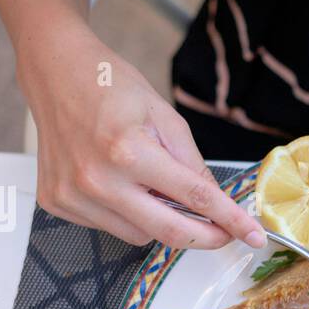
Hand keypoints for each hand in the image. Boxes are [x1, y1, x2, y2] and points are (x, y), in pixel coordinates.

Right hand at [19, 21, 265, 248]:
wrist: (55, 71)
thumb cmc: (111, 86)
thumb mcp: (165, 116)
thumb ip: (192, 163)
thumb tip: (216, 203)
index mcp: (128, 151)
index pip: (194, 198)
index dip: (230, 220)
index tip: (253, 236)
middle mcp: (97, 179)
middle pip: (169, 232)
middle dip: (206, 237)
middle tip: (224, 233)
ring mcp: (74, 195)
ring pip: (139, 235)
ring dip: (159, 221)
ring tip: (151, 185)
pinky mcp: (58, 203)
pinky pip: (110, 227)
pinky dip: (126, 214)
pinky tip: (119, 183)